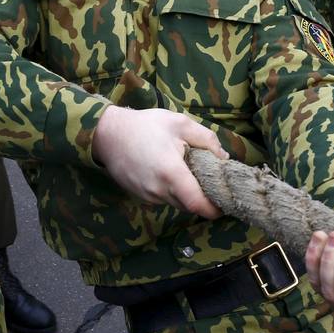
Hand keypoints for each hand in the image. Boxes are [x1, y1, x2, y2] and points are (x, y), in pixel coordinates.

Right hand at [91, 106, 228, 218]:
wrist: (107, 134)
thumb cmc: (145, 126)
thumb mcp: (180, 124)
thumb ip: (207, 140)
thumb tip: (223, 158)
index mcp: (171, 173)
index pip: (198, 204)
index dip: (215, 208)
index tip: (226, 202)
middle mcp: (159, 191)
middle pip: (190, 205)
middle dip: (204, 198)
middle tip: (212, 181)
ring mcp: (148, 196)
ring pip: (177, 203)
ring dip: (187, 193)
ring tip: (189, 172)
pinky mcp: (140, 196)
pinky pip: (164, 199)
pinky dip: (172, 191)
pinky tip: (170, 172)